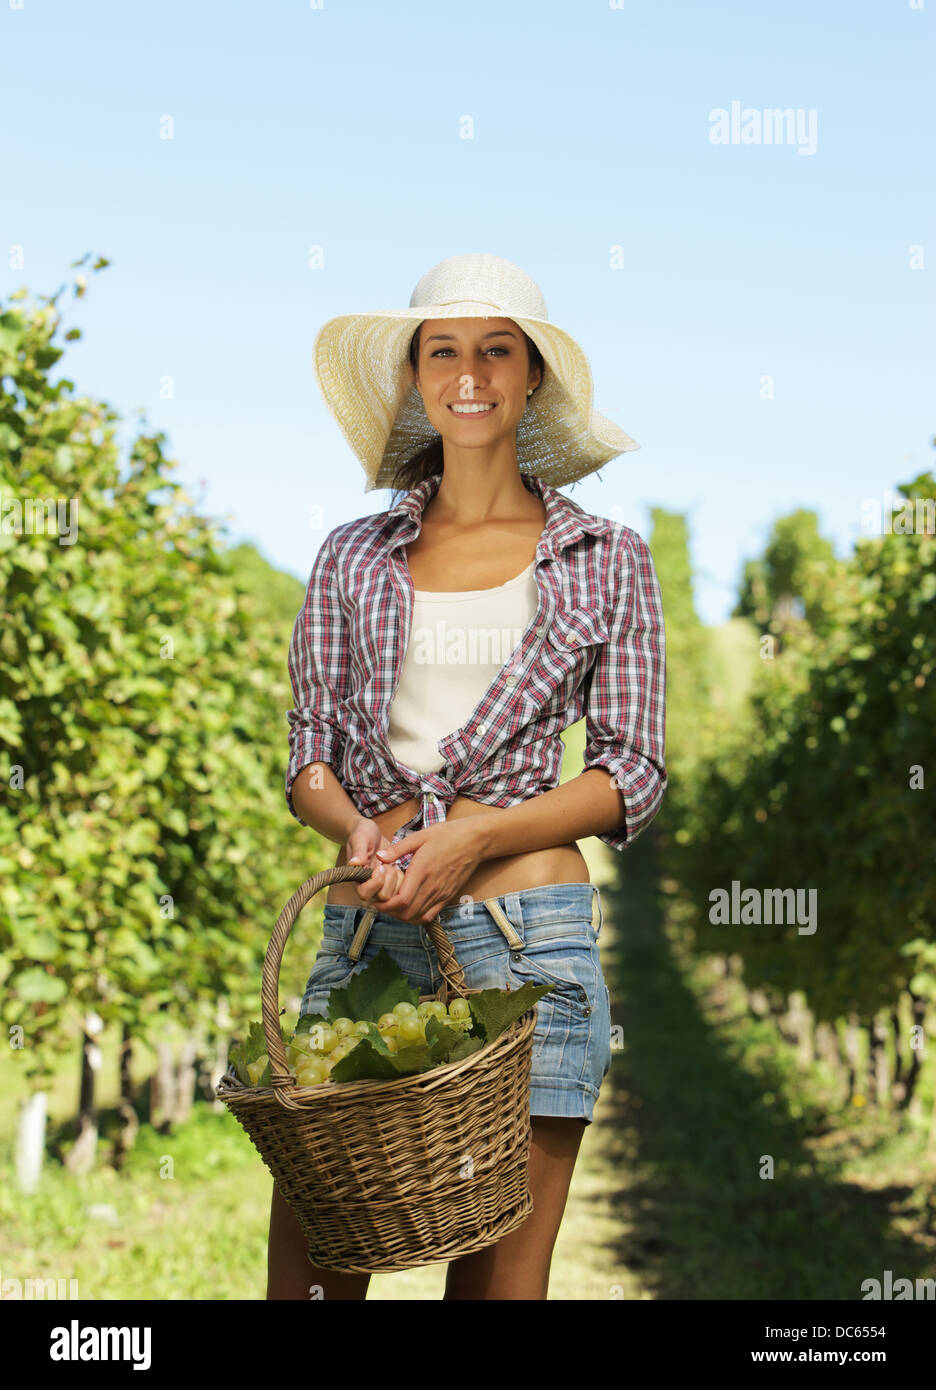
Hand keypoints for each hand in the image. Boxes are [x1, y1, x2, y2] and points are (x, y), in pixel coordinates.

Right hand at [342, 818, 406, 907]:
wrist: (371, 833)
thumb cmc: (362, 834)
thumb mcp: (359, 839)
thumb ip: (358, 852)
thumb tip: (354, 863)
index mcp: (357, 879)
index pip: (365, 894)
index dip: (375, 883)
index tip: (379, 867)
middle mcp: (368, 886)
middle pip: (382, 897)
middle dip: (388, 880)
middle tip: (386, 864)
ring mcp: (381, 885)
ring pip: (394, 895)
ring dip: (396, 878)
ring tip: (391, 864)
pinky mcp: (392, 882)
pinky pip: (403, 887)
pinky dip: (403, 877)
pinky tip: (397, 866)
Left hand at [370, 818, 486, 924]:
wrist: (475, 841)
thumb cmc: (448, 835)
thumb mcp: (420, 836)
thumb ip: (398, 849)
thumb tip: (379, 857)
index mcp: (422, 871)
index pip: (401, 900)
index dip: (385, 905)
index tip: (376, 899)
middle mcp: (432, 886)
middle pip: (407, 913)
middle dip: (390, 912)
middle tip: (382, 902)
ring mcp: (441, 894)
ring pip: (417, 917)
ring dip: (402, 915)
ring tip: (394, 904)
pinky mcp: (448, 897)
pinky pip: (430, 915)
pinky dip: (417, 916)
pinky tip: (410, 906)